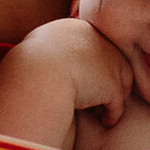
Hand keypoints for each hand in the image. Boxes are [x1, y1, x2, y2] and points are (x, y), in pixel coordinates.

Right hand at [6, 16, 134, 128]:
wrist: (36, 74)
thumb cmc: (29, 65)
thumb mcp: (37, 46)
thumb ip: (51, 48)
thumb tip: (50, 57)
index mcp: (80, 28)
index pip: (94, 46)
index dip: (91, 64)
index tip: (81, 79)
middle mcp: (100, 41)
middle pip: (112, 62)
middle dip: (105, 80)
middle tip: (95, 98)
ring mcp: (110, 62)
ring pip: (120, 82)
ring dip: (111, 98)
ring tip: (99, 112)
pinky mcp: (112, 84)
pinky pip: (117, 104)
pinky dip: (111, 114)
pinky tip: (104, 121)